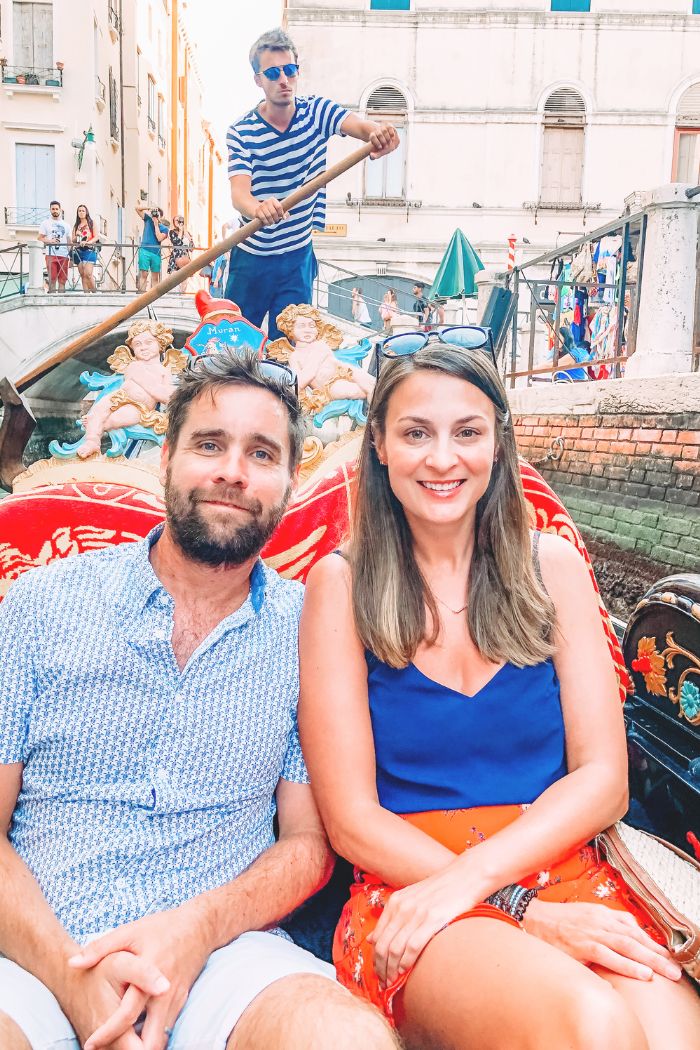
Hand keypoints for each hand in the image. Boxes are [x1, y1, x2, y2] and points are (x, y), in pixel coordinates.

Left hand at [69, 906, 211, 1049]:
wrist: (201, 925)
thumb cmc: (162, 927)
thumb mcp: (130, 931)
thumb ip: (100, 947)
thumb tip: (73, 964)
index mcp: (149, 973)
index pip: (128, 1012)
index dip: (108, 1032)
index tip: (91, 1044)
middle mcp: (164, 992)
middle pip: (152, 1038)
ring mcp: (176, 998)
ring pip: (162, 1037)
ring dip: (144, 1046)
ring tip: (123, 1049)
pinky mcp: (182, 1000)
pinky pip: (167, 1027)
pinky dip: (153, 1036)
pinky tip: (137, 1038)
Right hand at [253, 198, 288, 225]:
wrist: (257, 209)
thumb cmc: (270, 211)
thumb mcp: (278, 211)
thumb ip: (284, 213)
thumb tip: (285, 218)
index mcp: (273, 200)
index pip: (279, 207)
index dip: (281, 213)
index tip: (280, 216)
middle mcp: (267, 201)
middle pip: (274, 212)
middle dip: (276, 219)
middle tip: (276, 220)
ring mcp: (261, 206)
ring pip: (269, 216)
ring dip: (271, 221)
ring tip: (272, 222)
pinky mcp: (257, 211)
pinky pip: (263, 218)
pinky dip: (267, 222)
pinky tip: (268, 223)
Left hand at [368, 123, 398, 159]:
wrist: (390, 142)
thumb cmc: (383, 148)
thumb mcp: (379, 152)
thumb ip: (375, 155)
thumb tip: (371, 155)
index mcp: (372, 136)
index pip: (372, 137)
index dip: (376, 143)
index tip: (380, 147)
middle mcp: (377, 131)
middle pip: (379, 134)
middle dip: (383, 142)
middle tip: (386, 146)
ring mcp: (383, 127)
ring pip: (384, 131)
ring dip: (388, 138)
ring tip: (389, 143)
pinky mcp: (389, 126)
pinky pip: (390, 127)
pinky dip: (392, 133)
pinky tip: (392, 138)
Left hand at [368, 866, 479, 987]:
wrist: (465, 876)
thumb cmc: (441, 890)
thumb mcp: (411, 898)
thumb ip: (392, 917)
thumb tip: (372, 939)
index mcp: (395, 902)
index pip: (377, 937)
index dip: (375, 959)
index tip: (379, 972)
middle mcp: (402, 907)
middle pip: (383, 945)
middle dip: (381, 968)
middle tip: (384, 983)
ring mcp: (416, 913)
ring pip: (395, 949)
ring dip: (391, 970)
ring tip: (393, 982)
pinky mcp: (432, 920)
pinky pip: (413, 947)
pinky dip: (407, 962)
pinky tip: (406, 972)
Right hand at [523, 899, 682, 981]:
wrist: (531, 918)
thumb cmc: (557, 920)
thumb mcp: (584, 915)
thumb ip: (604, 923)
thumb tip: (625, 933)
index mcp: (601, 912)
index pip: (633, 926)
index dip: (651, 941)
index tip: (665, 954)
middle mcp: (600, 920)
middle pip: (636, 937)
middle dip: (657, 953)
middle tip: (674, 968)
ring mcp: (592, 932)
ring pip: (628, 946)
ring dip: (650, 960)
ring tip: (666, 972)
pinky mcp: (583, 945)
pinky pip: (610, 956)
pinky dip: (628, 965)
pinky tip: (642, 973)